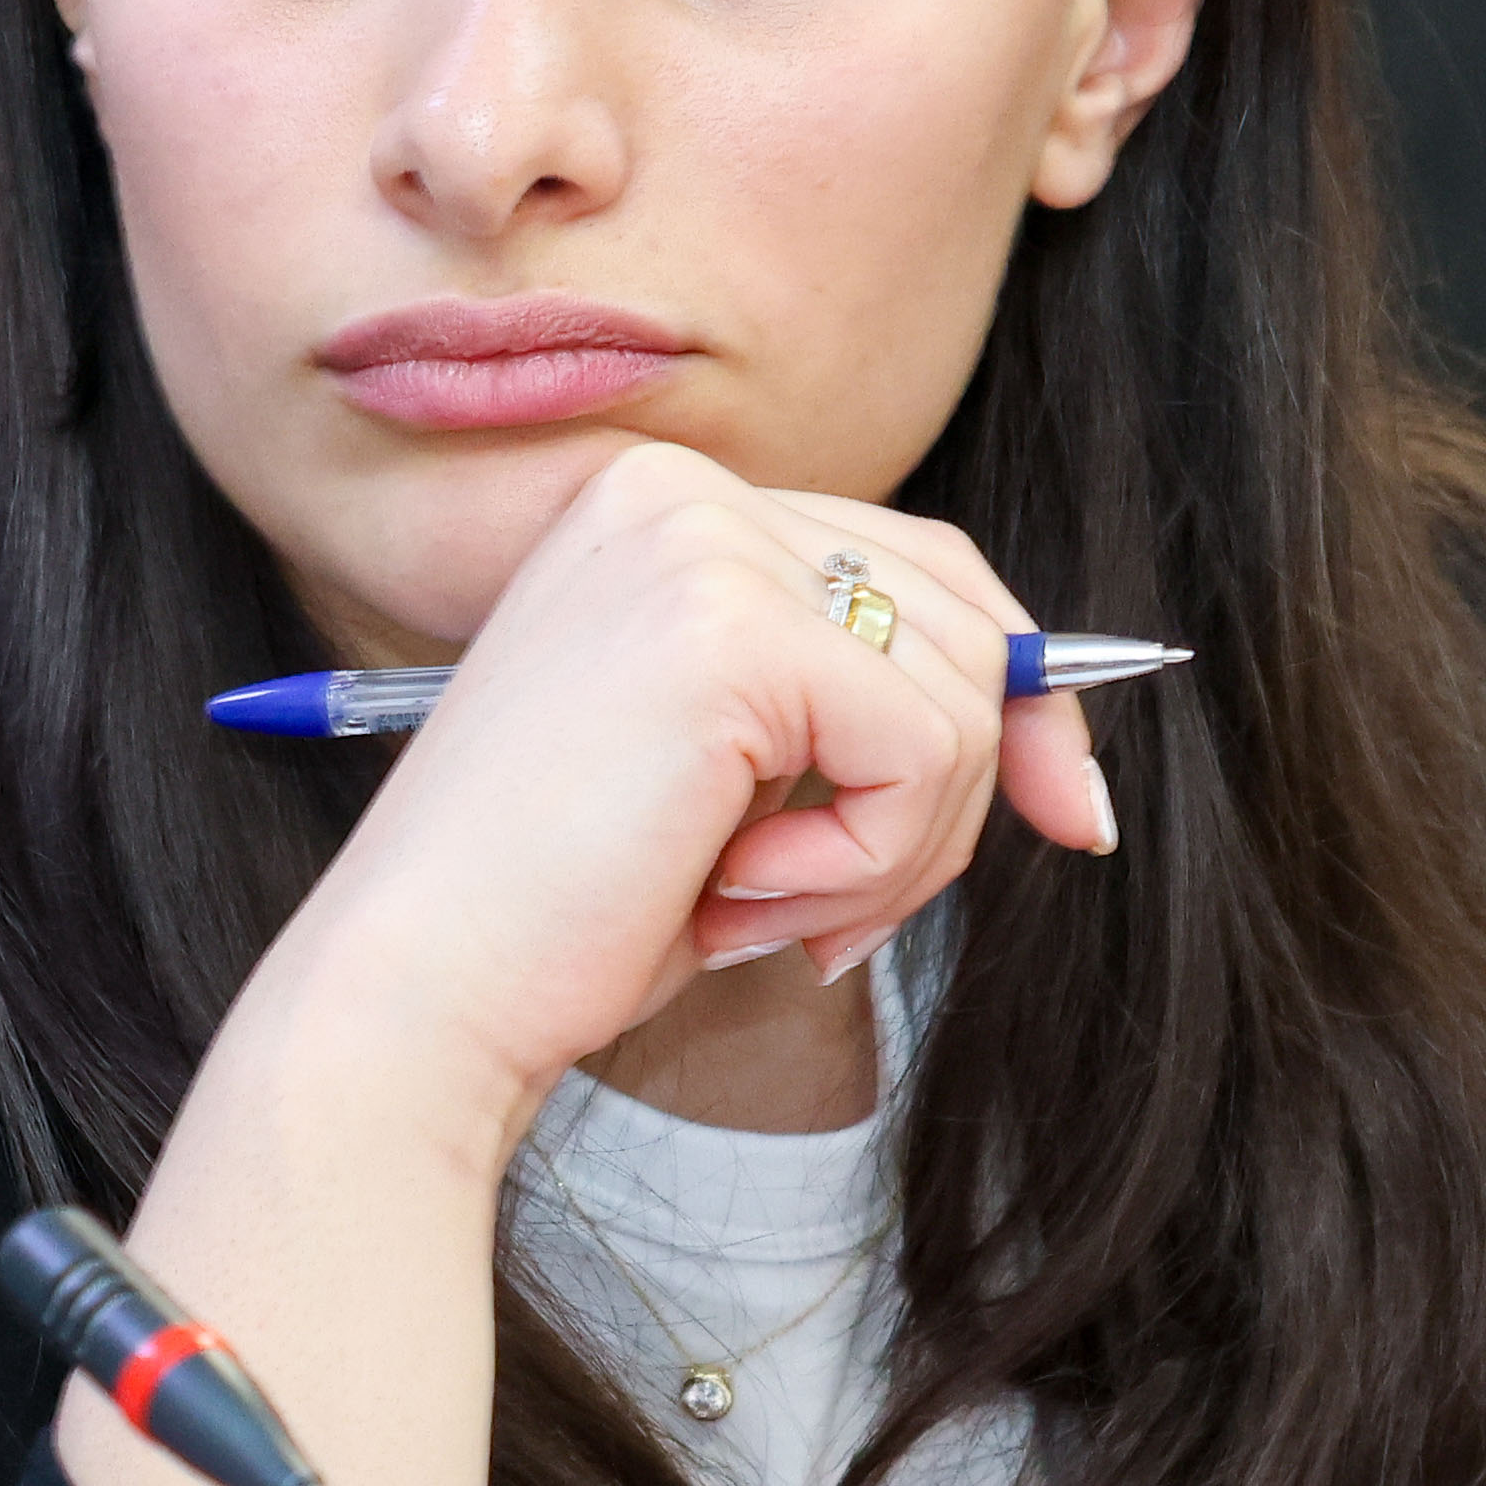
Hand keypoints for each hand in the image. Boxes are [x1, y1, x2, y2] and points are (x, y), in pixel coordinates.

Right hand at [250, 442, 1112, 1158]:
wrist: (418, 993)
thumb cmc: (562, 913)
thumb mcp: (737, 780)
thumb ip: (861, 711)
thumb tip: (1059, 745)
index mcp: (663, 507)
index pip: (922, 562)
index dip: (1012, 695)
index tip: (1066, 810)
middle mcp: (679, 492)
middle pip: (965, 618)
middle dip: (954, 798)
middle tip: (829, 920)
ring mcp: (701, 545)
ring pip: (963, 696)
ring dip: (892, 851)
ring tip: (758, 909)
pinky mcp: (728, 629)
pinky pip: (922, 751)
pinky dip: (862, 864)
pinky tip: (734, 898)